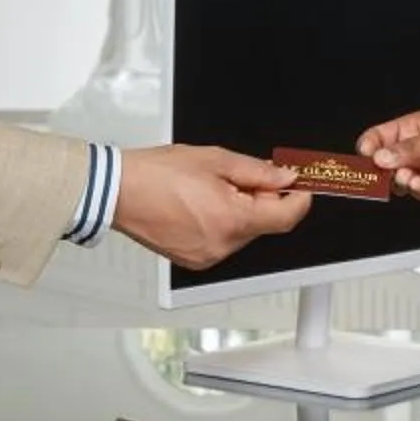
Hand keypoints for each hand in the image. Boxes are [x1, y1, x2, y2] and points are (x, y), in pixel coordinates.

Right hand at [113, 146, 309, 270]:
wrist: (118, 191)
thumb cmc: (156, 174)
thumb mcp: (216, 160)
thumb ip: (258, 172)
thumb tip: (284, 178)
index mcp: (231, 220)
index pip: (285, 218)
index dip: (299, 200)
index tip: (301, 187)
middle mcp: (222, 246)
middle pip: (263, 224)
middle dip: (262, 200)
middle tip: (244, 177)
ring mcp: (207, 256)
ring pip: (242, 233)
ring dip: (240, 211)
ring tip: (211, 189)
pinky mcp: (194, 260)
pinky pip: (222, 241)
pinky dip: (222, 223)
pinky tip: (200, 204)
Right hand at [357, 106, 419, 206]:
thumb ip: (411, 148)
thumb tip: (383, 157)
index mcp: (415, 128)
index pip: (381, 137)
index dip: (371, 146)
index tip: (365, 154)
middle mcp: (419, 151)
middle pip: (385, 162)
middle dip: (378, 168)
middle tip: (374, 173)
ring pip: (399, 181)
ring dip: (398, 180)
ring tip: (405, 174)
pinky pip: (419, 193)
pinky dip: (415, 190)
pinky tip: (418, 182)